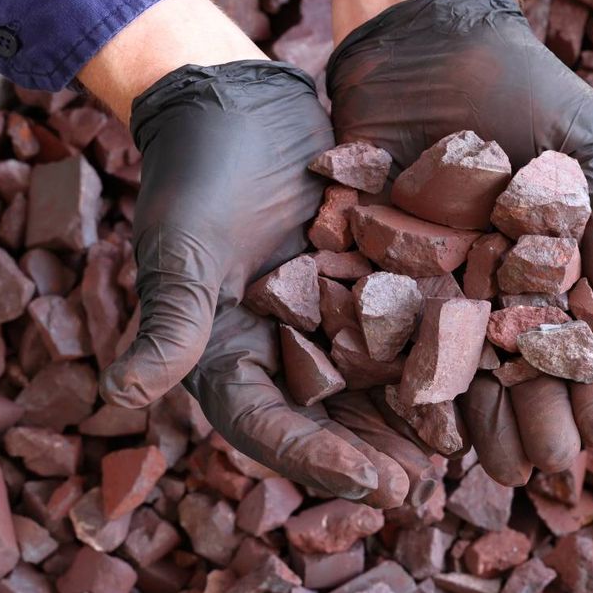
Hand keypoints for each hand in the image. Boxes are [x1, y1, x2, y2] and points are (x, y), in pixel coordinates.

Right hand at [80, 0, 407, 504]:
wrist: (240, 102)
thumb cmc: (196, 169)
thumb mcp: (183, 245)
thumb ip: (171, 321)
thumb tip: (118, 396)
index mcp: (224, 354)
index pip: (266, 424)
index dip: (315, 458)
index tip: (370, 483)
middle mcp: (279, 350)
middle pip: (326, 421)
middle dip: (370, 457)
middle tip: (420, 490)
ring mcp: (327, 320)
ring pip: (370, 385)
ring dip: (407, 421)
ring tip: (454, 454)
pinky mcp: (368, 282)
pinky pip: (404, 329)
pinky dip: (434, 355)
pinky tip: (474, 376)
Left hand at [328, 0, 592, 483]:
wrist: (428, 42)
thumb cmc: (524, 86)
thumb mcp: (582, 142)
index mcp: (550, 264)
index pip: (579, 340)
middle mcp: (496, 284)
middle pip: (521, 366)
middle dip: (537, 419)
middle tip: (542, 471)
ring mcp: (439, 281)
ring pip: (462, 364)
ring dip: (479, 416)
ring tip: (492, 466)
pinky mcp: (379, 268)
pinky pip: (395, 330)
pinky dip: (408, 372)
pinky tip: (422, 416)